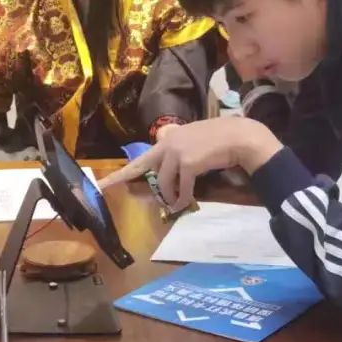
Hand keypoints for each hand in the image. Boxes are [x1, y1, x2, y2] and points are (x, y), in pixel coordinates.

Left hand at [100, 118, 280, 212]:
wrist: (239, 136)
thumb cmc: (221, 139)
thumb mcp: (195, 139)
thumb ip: (181, 149)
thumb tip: (174, 170)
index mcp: (169, 138)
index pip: (142, 156)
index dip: (122, 171)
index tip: (102, 182)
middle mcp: (169, 144)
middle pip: (143, 168)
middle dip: (121, 178)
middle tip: (104, 188)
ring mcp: (177, 153)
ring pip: (165, 182)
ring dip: (169, 196)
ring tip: (174, 203)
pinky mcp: (189, 164)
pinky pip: (182, 188)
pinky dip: (183, 198)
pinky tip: (184, 204)